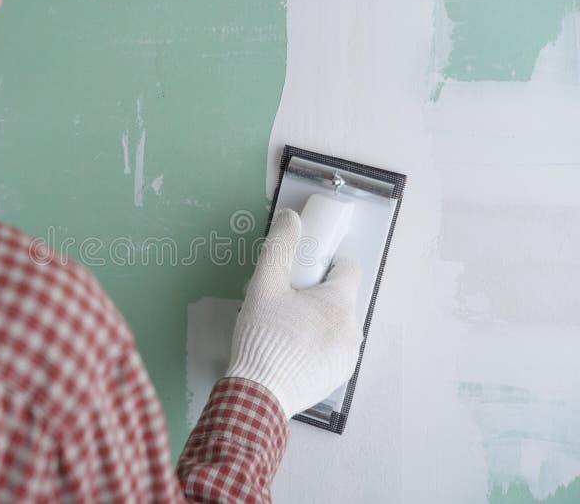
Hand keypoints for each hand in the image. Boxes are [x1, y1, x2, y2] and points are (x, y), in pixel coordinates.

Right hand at [224, 208, 362, 418]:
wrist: (258, 394)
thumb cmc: (263, 336)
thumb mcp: (264, 285)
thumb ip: (279, 247)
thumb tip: (291, 217)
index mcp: (339, 303)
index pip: (349, 268)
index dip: (327, 265)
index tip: (304, 273)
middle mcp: (352, 329)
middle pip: (340, 299)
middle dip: (317, 297)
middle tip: (284, 305)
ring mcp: (348, 356)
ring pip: (336, 325)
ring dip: (318, 323)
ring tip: (284, 332)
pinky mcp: (338, 377)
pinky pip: (332, 351)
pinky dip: (317, 348)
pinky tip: (291, 353)